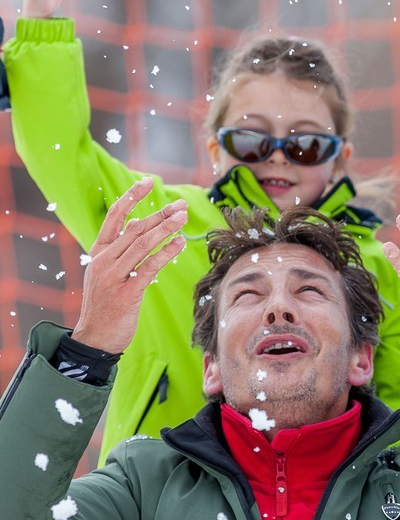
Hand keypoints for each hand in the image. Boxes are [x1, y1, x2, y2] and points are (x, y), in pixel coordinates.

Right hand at [71, 179, 186, 354]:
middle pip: (134, 228)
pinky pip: (149, 267)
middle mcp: (103, 260)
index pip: (114, 216)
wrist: (95, 338)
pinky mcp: (126, 292)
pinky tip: (179, 243)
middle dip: (160, 214)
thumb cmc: (105, 304)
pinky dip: (166, 253)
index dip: (131, 197)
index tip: (147, 181)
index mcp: (98, 252)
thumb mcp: (107, 272)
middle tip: (181, 205)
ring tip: (184, 218)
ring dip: (166, 229)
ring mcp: (113, 276)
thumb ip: (120, 250)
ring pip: (143, 244)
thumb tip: (137, 224)